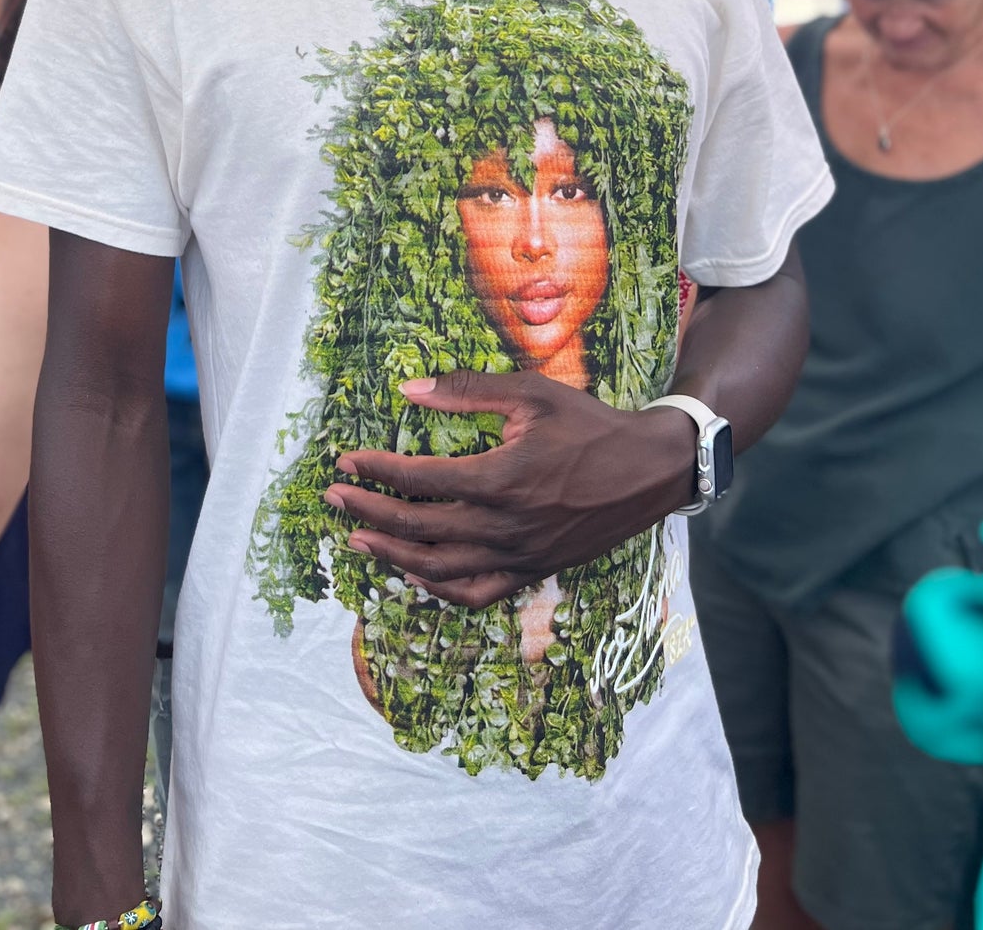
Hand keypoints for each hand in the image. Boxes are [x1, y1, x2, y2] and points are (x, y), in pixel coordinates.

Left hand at [324, 370, 697, 608]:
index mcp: (500, 479)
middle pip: (419, 527)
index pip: (418, 481)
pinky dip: (439, 589)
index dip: (375, 471)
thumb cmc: (589, 426)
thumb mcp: (530, 394)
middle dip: (368, 511)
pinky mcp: (532, 572)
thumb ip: (467, 392)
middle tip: (334, 497)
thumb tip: (407, 389)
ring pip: (440, 569)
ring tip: (358, 539)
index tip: (345, 461)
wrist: (648, 472)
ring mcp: (518, 556)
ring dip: (392, 555)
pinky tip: (414, 575)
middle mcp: (504, 526)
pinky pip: (476, 593)